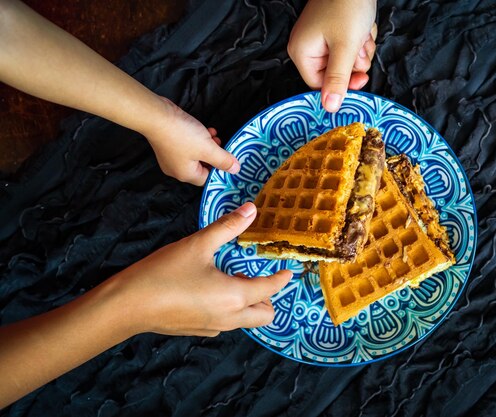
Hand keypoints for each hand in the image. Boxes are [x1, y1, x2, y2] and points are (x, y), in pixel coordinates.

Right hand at [116, 202, 291, 335]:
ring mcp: (214, 328)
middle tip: (253, 273)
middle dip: (268, 296)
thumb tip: (251, 210)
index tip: (288, 269)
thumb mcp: (198, 244)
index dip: (282, 277)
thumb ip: (227, 227)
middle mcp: (229, 318)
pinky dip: (230, 310)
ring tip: (232, 278)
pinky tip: (212, 291)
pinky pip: (227, 323)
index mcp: (234, 297)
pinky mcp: (198, 331)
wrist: (127, 305)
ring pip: (245, 320)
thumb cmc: (163, 274)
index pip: (270, 289)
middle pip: (265, 314)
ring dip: (248, 303)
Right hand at [141, 97, 239, 185]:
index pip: (208, 179)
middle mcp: (176, 169)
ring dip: (208, 145)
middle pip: (203, 166)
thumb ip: (223, 160)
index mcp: (186, 175)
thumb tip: (236, 170)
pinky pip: (188, 146)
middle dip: (215, 155)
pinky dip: (198, 139)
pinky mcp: (169, 144)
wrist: (156, 115)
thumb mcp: (208, 148)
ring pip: (196, 154)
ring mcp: (171, 157)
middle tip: (222, 144)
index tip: (230, 160)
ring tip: (214, 135)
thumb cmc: (182, 134)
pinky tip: (205, 130)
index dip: (221, 169)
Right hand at [288, 0, 376, 111]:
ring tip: (361, 32)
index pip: (319, 86)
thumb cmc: (347, 5)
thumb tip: (329, 107)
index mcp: (301, 52)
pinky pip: (349, 48)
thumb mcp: (345, 47)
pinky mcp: (333, 32)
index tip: (361, 77)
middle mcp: (307, 47)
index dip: (342, 84)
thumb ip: (338, 79)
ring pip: (346, 62)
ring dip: (360, 50)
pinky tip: (362, 27)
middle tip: (360, 46)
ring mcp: (320, 39)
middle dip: (354, 62)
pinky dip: (360, 40)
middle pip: (335, 74)